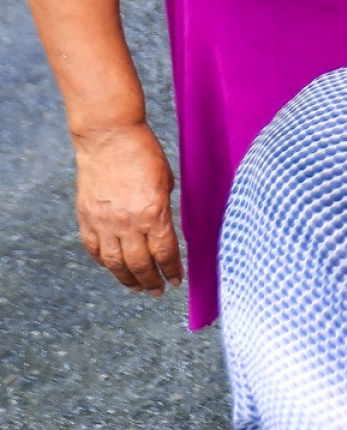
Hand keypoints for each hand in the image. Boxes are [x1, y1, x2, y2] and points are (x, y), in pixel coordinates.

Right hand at [73, 124, 182, 296]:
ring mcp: (104, 222)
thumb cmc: (144, 154)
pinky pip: (95, 249)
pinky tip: (112, 268)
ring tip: (137, 287)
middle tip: (157, 290)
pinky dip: (103, 262)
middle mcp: (128, 222)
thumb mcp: (166, 182)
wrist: (109, 138)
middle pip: (140, 264)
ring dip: (127, 279)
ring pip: (115, 263)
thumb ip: (164, 210)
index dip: (172, 269)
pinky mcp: (87, 218)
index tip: (177, 280)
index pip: (165, 252)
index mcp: (154, 212)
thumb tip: (165, 232)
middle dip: (151, 281)